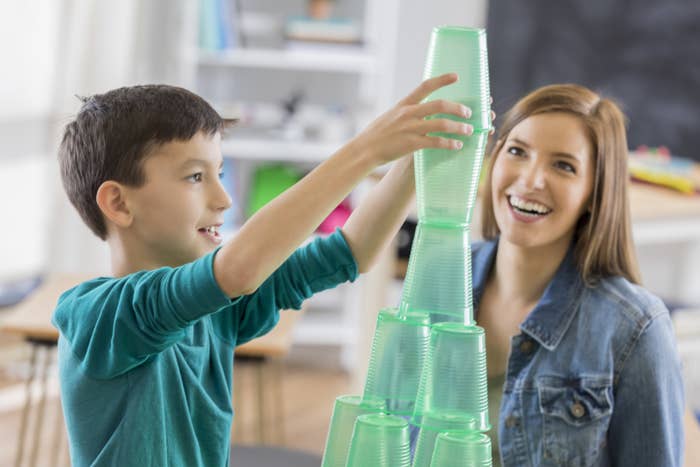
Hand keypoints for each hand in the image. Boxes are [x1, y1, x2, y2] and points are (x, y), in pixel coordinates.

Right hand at [348, 73, 473, 165]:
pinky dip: (449, 143)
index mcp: (404, 104)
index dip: (442, 80)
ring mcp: (410, 128)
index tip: (456, 76)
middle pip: (439, 105)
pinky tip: (457, 146)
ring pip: (441, 124)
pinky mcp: (411, 144)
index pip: (425, 86)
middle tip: (469, 112)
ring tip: (469, 130)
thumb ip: (405, 113)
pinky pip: (435, 142)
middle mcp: (408, 113)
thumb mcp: (390, 116)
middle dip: (458, 108)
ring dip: (458, 127)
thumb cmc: (376, 135)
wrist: (364, 150)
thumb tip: (420, 112)